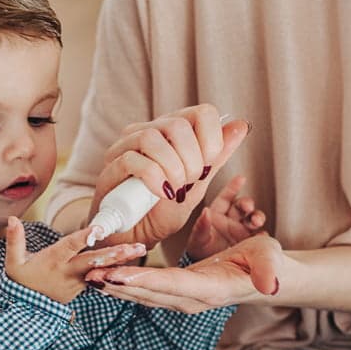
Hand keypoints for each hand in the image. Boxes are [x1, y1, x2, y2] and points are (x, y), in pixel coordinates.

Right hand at [4, 217, 146, 304]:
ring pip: (102, 268)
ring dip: (121, 260)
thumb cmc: (21, 282)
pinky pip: (101, 276)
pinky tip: (133, 259)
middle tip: (135, 247)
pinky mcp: (84, 285)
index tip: (98, 229)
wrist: (28, 311)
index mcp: (53, 262)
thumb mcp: (13, 264)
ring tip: (140, 250)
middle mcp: (69, 271)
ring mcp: (79, 281)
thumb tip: (12, 219)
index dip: (84, 237)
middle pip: (94, 261)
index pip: (70, 247)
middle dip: (115, 254)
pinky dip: (116, 268)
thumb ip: (15, 240)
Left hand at [84, 234, 284, 312]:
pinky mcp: (177, 293)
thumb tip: (272, 284)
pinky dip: (124, 283)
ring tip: (89, 275)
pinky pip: (146, 290)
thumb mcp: (271, 261)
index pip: (171, 285)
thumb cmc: (266, 263)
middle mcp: (192, 299)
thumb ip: (269, 272)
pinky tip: (105, 276)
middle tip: (90, 274)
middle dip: (119, 284)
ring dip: (116, 286)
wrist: (264, 277)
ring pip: (143, 294)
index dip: (144, 280)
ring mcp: (182, 298)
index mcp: (209, 289)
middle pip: (149, 293)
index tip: (119, 275)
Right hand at [90, 104, 250, 248]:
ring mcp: (123, 148)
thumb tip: (241, 126)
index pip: (201, 112)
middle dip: (192, 159)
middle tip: (190, 183)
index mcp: (170, 131)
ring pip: (151, 138)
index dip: (212, 140)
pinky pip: (132, 161)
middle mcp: (146, 132)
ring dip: (172, 168)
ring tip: (175, 190)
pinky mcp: (109, 170)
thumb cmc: (163, 209)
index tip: (208, 166)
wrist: (136, 237)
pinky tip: (161, 194)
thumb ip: (216, 157)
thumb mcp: (198, 184)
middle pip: (176, 125)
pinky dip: (153, 178)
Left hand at [186, 175, 267, 260]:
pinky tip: (262, 236)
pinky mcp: (251, 243)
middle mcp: (232, 219)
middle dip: (247, 204)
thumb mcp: (197, 239)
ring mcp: (242, 230)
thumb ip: (201, 226)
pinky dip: (262, 236)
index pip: (226, 197)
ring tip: (257, 221)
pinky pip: (260, 236)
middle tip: (248, 207)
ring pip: (254, 218)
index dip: (233, 187)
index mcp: (218, 213)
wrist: (207, 270)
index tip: (241, 178)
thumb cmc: (199, 250)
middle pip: (243, 206)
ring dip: (257, 217)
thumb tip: (205, 211)